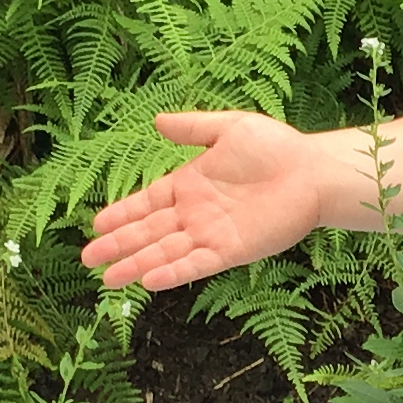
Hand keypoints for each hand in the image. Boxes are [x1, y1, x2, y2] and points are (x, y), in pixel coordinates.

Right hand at [81, 111, 329, 292]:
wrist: (314, 170)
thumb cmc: (276, 147)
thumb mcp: (229, 128)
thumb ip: (192, 128)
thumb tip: (157, 121)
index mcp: (191, 184)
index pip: (147, 203)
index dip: (122, 214)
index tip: (95, 225)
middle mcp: (196, 213)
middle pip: (149, 232)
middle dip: (118, 245)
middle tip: (88, 259)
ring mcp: (212, 234)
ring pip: (166, 252)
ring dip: (137, 264)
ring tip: (107, 279)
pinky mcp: (232, 250)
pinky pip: (197, 264)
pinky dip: (173, 273)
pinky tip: (149, 281)